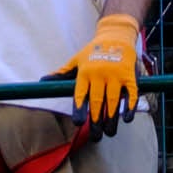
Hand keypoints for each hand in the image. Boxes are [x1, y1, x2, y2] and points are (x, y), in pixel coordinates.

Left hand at [70, 14, 144, 131]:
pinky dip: (129, 107)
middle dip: (96, 121)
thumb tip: (42, 82)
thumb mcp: (76, 60)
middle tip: (96, 136)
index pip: (81, 94)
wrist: (115, 36)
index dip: (79, 109)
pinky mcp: (129, 76)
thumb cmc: (92, 51)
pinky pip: (131, 94)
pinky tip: (126, 119)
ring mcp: (116, 75)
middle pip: (97, 102)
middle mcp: (100, 74)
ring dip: (111, 119)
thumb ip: (61, 74)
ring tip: (109, 132)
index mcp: (85, 72)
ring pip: (113, 101)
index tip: (79, 123)